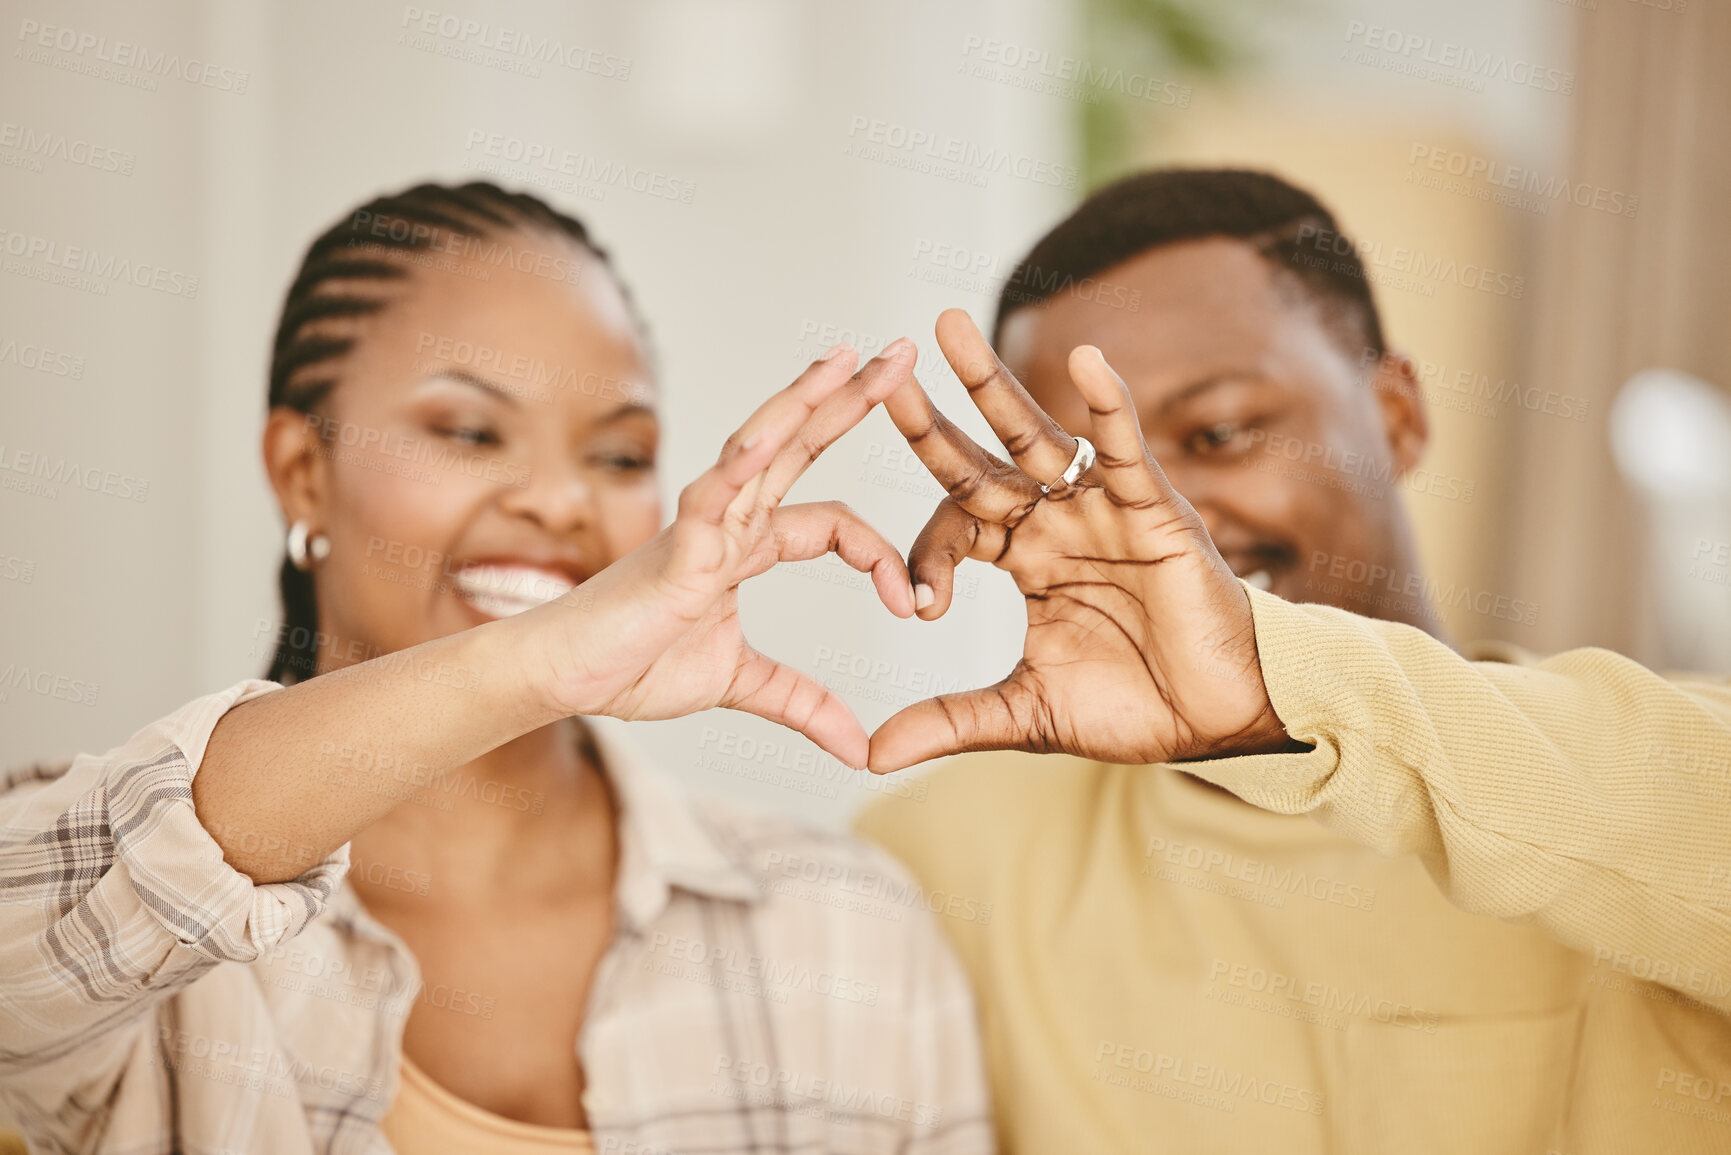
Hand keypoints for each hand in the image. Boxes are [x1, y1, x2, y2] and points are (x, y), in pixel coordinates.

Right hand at [534, 341, 919, 768]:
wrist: (561, 679)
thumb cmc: (632, 667)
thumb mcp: (740, 685)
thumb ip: (801, 705)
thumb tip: (859, 749)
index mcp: (746, 548)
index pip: (830, 522)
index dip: (880, 557)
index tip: (912, 606)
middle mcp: (728, 522)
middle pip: (801, 446)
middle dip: (852, 399)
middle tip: (903, 354)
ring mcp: (700, 527)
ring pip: (760, 448)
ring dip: (805, 401)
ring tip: (851, 356)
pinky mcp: (672, 550)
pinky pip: (709, 497)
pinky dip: (738, 466)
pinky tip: (770, 436)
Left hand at [868, 310, 1294, 772]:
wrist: (1218, 719)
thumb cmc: (1134, 705)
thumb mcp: (1025, 714)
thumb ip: (949, 722)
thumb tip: (869, 755)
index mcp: (1024, 558)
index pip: (955, 524)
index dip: (925, 555)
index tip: (919, 606)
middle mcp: (1055, 521)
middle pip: (978, 458)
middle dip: (930, 418)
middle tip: (884, 367)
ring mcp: (1100, 508)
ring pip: (1036, 435)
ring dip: (990, 383)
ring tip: (946, 329)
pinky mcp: (1154, 509)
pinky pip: (1125, 449)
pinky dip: (1109, 406)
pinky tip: (1088, 360)